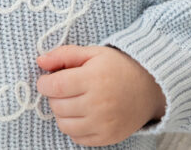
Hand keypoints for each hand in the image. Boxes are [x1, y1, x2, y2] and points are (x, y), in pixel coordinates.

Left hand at [36, 45, 165, 146]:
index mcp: (93, 78)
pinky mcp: (108, 137)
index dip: (44, 83)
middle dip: (54, 96)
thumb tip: (40, 61)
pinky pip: (77, 138)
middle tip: (64, 89)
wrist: (150, 88)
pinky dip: (74, 128)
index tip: (47, 80)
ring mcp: (104, 123)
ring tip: (72, 102)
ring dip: (62, 113)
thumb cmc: (118, 67)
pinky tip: (82, 114)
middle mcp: (99, 103)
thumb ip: (64, 55)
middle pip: (57, 106)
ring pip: (64, 124)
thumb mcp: (92, 53)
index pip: (55, 86)